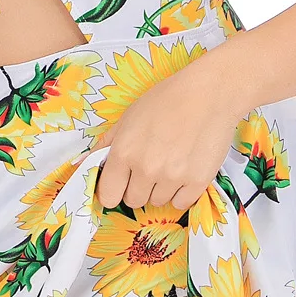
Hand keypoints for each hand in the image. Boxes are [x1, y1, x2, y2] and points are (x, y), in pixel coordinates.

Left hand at [89, 53, 242, 209]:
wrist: (210, 93)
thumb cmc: (167, 99)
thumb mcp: (128, 117)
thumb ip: (106, 145)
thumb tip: (85, 165)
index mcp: (125, 152)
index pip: (108, 195)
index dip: (113, 190)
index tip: (121, 183)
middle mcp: (146, 169)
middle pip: (133, 201)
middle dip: (138, 187)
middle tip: (150, 165)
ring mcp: (173, 178)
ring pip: (158, 202)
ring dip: (160, 188)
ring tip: (171, 161)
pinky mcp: (198, 182)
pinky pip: (181, 203)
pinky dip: (181, 192)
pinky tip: (185, 170)